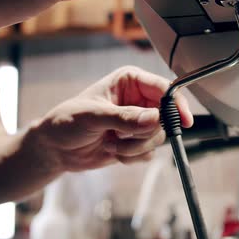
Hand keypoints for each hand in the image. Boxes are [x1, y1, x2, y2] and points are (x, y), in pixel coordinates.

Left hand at [31, 66, 193, 171]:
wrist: (55, 148)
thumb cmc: (67, 121)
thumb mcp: (93, 116)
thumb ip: (124, 117)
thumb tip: (154, 119)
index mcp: (131, 81)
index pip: (164, 89)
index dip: (177, 104)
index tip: (183, 121)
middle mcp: (139, 100)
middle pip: (165, 117)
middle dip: (144, 133)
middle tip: (121, 136)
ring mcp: (139, 122)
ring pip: (158, 137)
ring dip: (135, 147)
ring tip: (111, 143)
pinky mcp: (137, 142)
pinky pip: (149, 153)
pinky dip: (132, 156)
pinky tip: (112, 150)